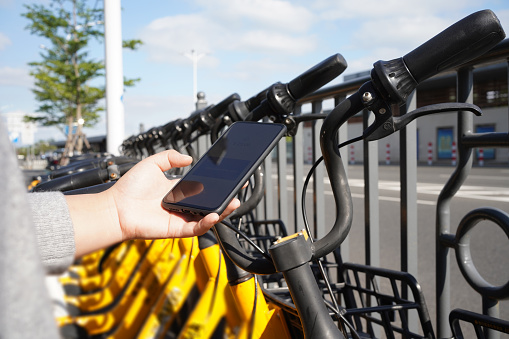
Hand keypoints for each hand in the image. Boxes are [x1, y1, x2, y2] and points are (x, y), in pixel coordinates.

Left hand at [106, 149, 239, 239]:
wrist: (116, 208)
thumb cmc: (129, 188)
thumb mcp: (152, 163)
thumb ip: (170, 156)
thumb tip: (189, 158)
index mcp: (178, 190)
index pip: (203, 188)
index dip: (217, 184)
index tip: (230, 177)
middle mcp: (182, 205)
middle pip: (210, 203)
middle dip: (226, 197)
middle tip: (238, 189)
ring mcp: (181, 218)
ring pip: (207, 217)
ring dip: (222, 211)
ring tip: (233, 202)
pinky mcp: (177, 229)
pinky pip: (196, 228)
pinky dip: (207, 222)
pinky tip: (215, 214)